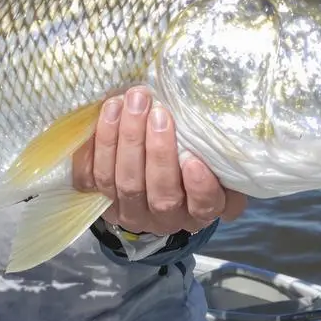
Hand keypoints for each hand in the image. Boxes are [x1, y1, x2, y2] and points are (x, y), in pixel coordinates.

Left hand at [71, 86, 246, 235]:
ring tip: (127, 102)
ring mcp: (126, 210)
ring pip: (119, 182)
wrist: (151, 178)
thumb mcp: (217, 165)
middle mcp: (162, 218)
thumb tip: (232, 133)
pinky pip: (88, 178)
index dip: (199, 187)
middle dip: (154, 149)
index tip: (194, 160)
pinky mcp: (97, 198)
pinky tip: (106, 115)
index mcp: (197, 211)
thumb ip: (225, 159)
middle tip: (154, 109)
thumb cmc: (191, 162)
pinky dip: (93, 147)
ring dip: (121, 139)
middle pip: (156, 192)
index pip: (203, 207)